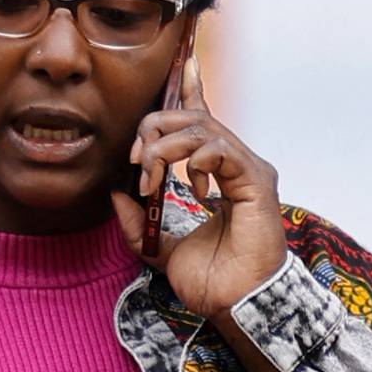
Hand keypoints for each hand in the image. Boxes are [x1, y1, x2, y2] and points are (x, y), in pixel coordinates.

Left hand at [116, 57, 287, 327]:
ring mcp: (249, 170)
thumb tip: (115, 192)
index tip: (182, 64)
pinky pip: (222, 149)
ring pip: (202, 129)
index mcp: (219, 173)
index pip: (203, 120)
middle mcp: (237, 164)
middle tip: (137, 166)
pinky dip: (196, 159)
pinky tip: (189, 186)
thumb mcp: (160, 249)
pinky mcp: (256, 181)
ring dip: (166, 149)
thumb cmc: (212, 283)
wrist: (236, 307)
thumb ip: (138, 222)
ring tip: (152, 180)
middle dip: (154, 133)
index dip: (191, 90)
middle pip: (192, 119)